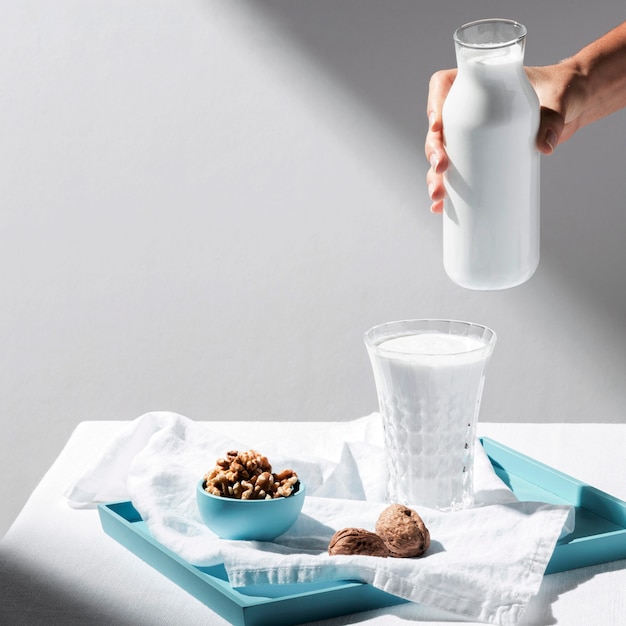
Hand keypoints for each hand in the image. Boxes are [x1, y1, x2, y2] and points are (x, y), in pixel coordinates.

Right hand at [424, 61, 585, 213]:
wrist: (572, 105)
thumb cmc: (563, 90)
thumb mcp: (559, 99)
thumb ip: (553, 118)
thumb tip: (545, 146)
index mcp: (480, 81)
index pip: (444, 85)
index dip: (434, 104)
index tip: (438, 126)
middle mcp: (469, 107)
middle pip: (439, 127)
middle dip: (433, 150)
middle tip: (440, 168)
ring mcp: (472, 133)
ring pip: (443, 153)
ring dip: (435, 176)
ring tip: (438, 196)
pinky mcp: (480, 154)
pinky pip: (457, 170)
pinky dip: (448, 189)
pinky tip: (440, 207)